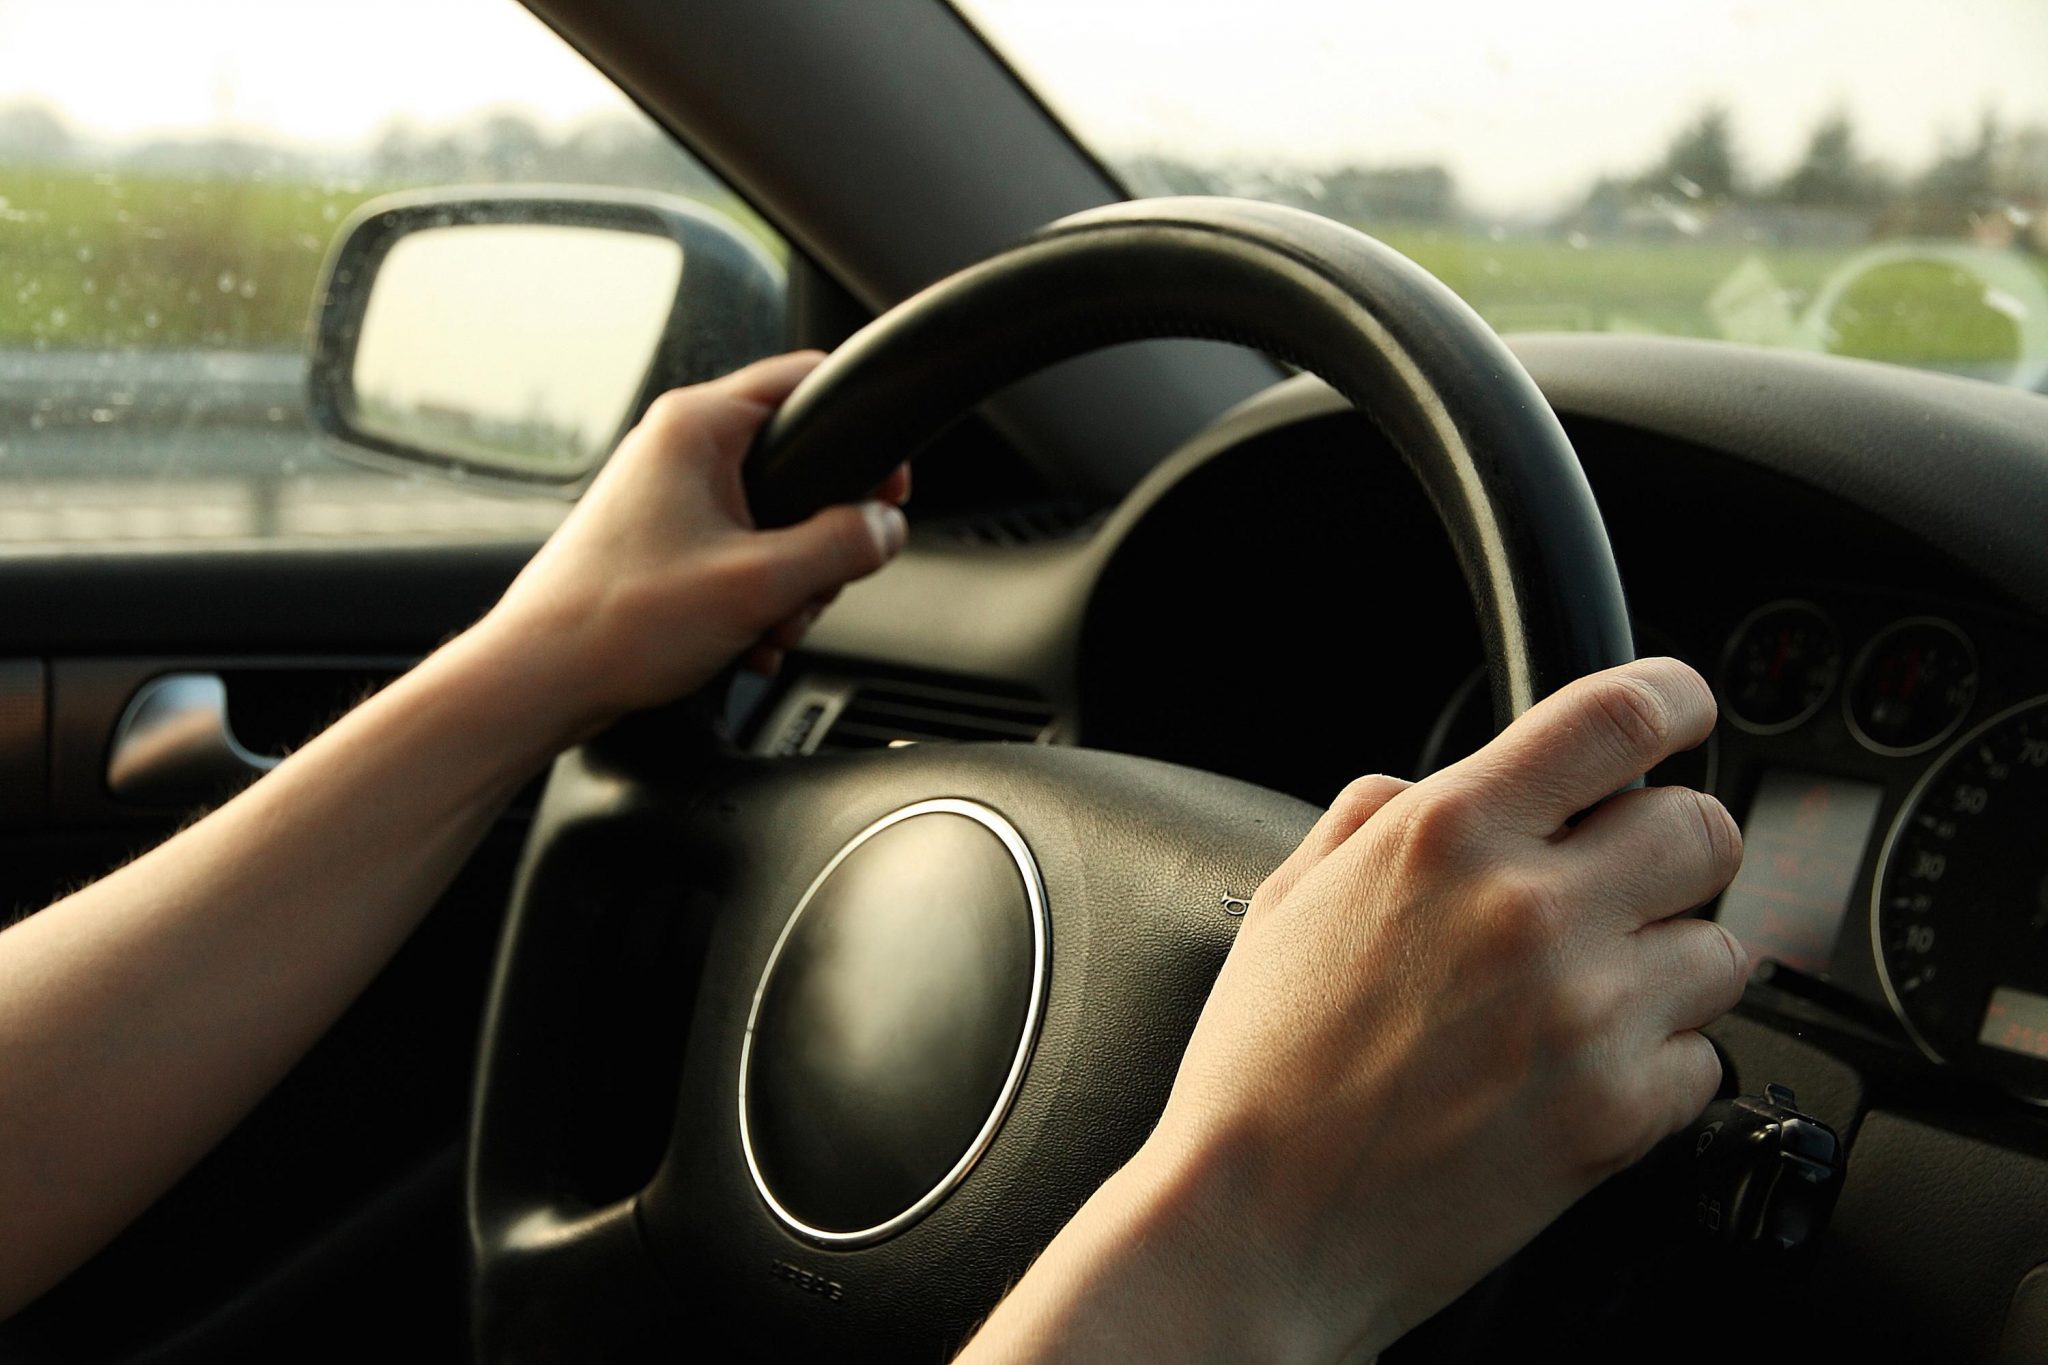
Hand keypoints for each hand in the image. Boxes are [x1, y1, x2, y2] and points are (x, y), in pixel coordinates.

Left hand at [475, 350, 908, 739]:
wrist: (539, 680)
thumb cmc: (619, 621)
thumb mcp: (760, 583)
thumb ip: (840, 547)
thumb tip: (887, 528)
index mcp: (696, 426)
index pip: (808, 380)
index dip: (862, 436)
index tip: (888, 490)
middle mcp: (678, 448)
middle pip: (799, 468)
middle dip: (821, 541)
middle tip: (811, 588)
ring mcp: (668, 496)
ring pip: (773, 521)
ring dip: (790, 582)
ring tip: (768, 626)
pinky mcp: (663, 541)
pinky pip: (740, 554)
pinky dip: (756, 599)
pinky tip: (747, 641)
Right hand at [965, 658, 1745, 1361]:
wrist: (1260, 1223)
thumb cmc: (1260, 1070)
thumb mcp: (1288, 900)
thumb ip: (1372, 817)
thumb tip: (1437, 787)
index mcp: (1446, 834)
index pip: (1619, 715)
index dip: (1674, 699)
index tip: (1685, 712)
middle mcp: (1530, 908)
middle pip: (1704, 827)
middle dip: (1673, 851)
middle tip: (1626, 888)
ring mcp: (1586, 1013)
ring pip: (1722, 949)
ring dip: (1670, 966)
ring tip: (1589, 1002)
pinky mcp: (1619, 1112)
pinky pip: (1705, 1060)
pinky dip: (1658, 1067)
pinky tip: (1577, 1078)